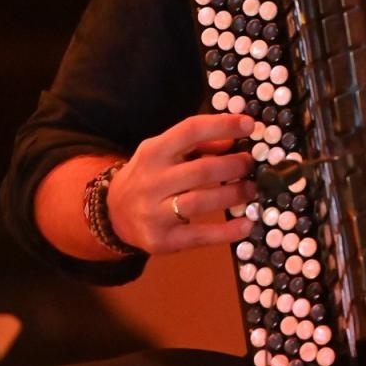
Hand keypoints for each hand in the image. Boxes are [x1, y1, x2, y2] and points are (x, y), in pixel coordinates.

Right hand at [106, 112, 258, 253]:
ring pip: (201, 202)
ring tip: (251, 190)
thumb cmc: (150, 176)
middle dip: (234, 166)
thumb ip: (198, 145)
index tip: (248, 125)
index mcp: (154, 151)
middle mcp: (152, 181)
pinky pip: (200, 236)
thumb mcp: (165, 153)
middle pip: (202, 170)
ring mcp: (154, 212)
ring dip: (234, 195)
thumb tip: (233, 141)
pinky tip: (246, 224)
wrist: (114, 214)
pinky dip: (227, 231)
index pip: (190, 131)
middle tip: (251, 165)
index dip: (222, 125)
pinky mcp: (161, 240)